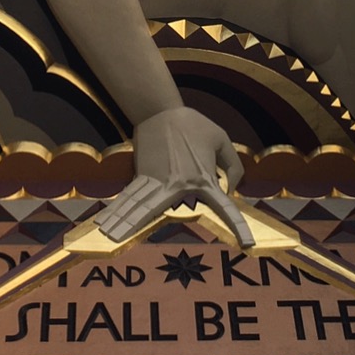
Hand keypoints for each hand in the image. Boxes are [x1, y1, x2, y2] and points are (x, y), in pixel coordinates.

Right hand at [96, 107, 253, 247]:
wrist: (159, 110)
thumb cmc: (192, 124)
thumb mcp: (221, 138)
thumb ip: (233, 165)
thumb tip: (230, 189)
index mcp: (204, 179)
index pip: (225, 207)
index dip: (238, 226)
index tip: (247, 244)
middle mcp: (181, 187)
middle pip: (179, 216)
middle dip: (185, 217)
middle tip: (176, 214)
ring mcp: (159, 184)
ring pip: (143, 211)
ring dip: (127, 225)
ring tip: (111, 237)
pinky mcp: (142, 177)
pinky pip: (134, 199)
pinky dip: (121, 211)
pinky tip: (106, 223)